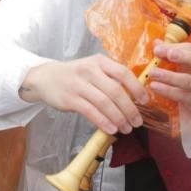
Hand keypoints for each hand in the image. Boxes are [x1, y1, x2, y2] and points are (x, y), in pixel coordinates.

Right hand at [20, 55, 147, 134]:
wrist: (45, 78)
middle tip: (138, 122)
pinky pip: (90, 112)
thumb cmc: (76, 75)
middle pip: (115, 91)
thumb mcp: (93, 68)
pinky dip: (103, 122)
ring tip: (127, 128)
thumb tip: (135, 96)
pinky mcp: (70, 99)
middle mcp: (90, 70)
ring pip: (104, 103)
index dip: (136, 88)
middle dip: (130, 109)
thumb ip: (111, 78)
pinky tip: (111, 129)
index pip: (123, 73)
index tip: (145, 101)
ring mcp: (79, 84)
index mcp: (100, 61)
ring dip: (118, 118)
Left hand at [147, 41, 190, 123]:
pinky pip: (182, 95)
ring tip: (153, 72)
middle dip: (186, 57)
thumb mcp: (189, 63)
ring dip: (169, 76)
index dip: (177, 48)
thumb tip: (157, 44)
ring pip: (189, 81)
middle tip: (168, 54)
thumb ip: (174, 52)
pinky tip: (155, 86)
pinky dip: (167, 90)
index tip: (158, 48)